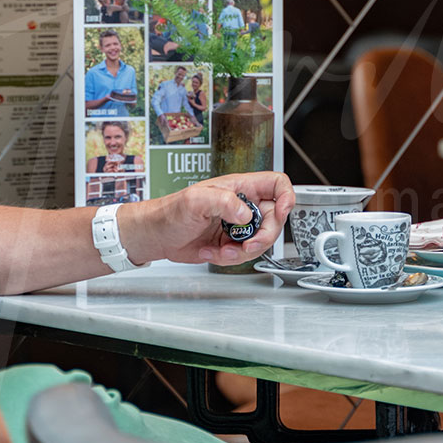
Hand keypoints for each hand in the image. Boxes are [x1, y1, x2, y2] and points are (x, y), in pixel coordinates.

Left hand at [120, 172, 295, 265]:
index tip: (281, 213)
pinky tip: (211, 251)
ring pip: (260, 241)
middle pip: (273, 219)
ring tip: (221, 249)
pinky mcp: (231, 242)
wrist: (156, 236)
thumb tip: (245, 214)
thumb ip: (224, 202)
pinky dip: (229, 258)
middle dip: (262, 236)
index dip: (286, 197)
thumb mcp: (196, 201)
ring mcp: (237, 225)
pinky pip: (244, 254)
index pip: (276, 184)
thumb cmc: (170, 212)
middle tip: (246, 243)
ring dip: (242, 251)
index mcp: (239, 187)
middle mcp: (242, 205)